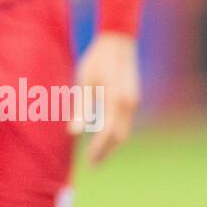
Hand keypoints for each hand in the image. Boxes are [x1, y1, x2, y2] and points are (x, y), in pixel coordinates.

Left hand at [69, 31, 139, 166]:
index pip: (108, 132)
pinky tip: (103, 136)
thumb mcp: (84, 83)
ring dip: (112, 143)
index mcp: (115, 99)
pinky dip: (116, 132)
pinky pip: (125, 121)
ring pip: (125, 130)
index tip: (89, 160)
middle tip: (93, 163)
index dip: (99, 149)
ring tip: (97, 154)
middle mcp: (129, 103)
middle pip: (119, 135)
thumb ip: (80, 108)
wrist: (117, 43)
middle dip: (106, 151)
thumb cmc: (96, 61)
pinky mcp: (132, 99)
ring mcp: (133, 101)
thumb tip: (73, 132)